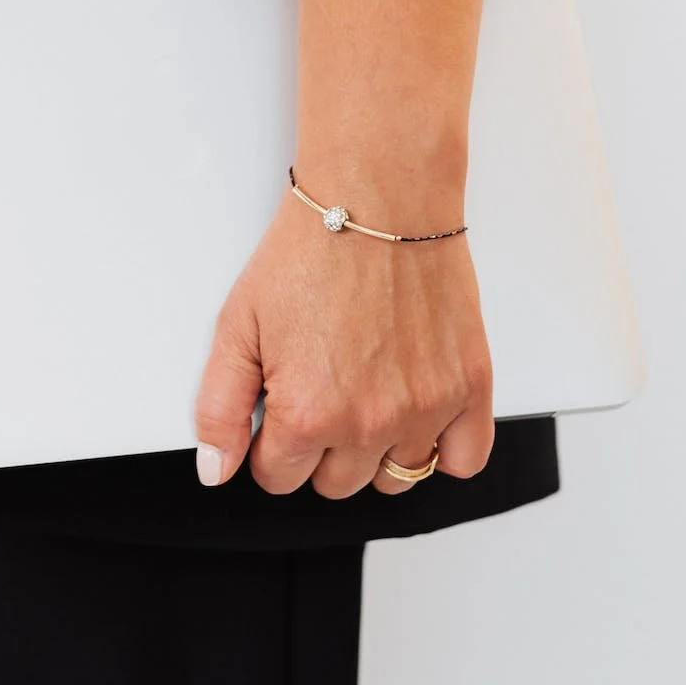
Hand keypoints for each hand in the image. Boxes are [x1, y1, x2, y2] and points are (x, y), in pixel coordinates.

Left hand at [192, 179, 494, 496]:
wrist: (377, 200)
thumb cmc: (310, 253)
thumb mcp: (236, 326)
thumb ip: (219, 407)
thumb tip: (216, 469)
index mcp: (307, 413)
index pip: (278, 477)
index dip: (271, 443)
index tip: (280, 406)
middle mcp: (368, 422)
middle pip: (334, 484)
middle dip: (318, 447)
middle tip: (320, 388)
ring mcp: (424, 409)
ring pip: (394, 478)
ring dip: (374, 450)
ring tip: (364, 394)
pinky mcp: (469, 388)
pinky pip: (463, 459)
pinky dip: (442, 448)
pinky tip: (415, 415)